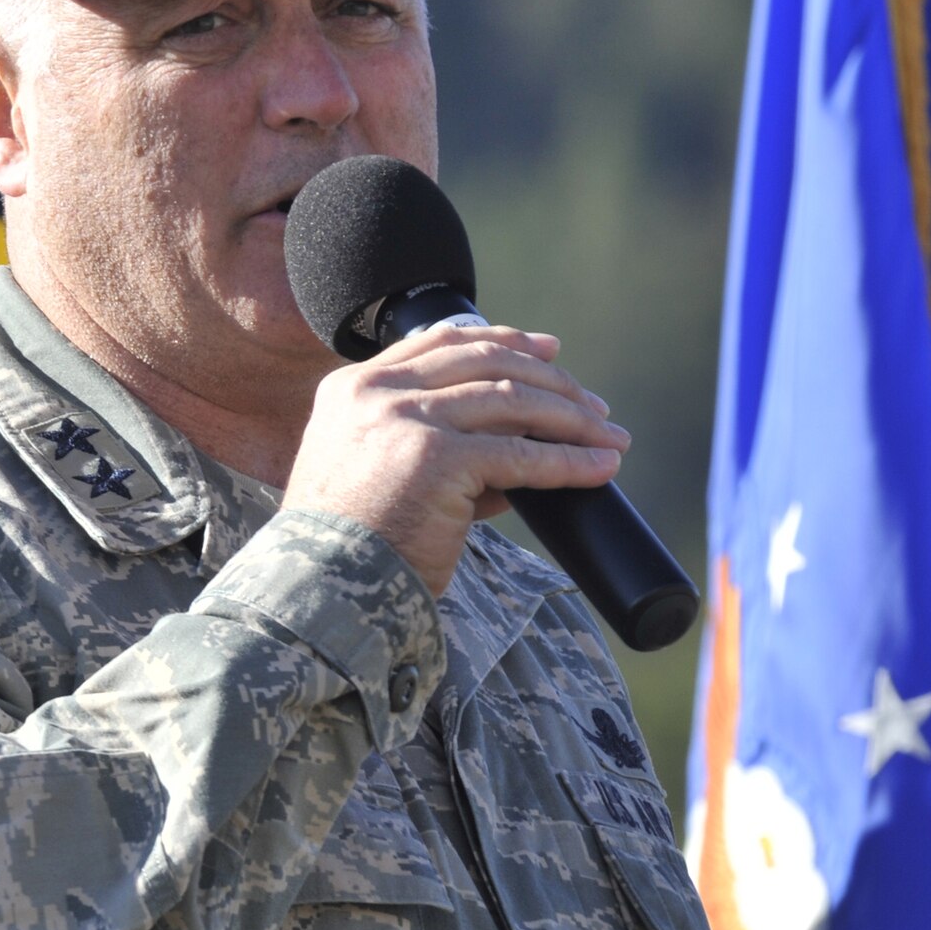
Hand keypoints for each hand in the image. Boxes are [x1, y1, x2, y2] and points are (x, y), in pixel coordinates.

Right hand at [282, 326, 628, 595]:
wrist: (321, 589)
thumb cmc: (347, 546)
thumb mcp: (371, 472)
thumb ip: (427, 445)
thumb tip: (516, 446)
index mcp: (352, 388)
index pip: (442, 342)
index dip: (504, 340)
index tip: (548, 351)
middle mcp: (376, 392)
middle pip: (485, 359)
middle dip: (551, 378)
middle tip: (593, 405)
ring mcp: (406, 420)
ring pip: (512, 399)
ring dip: (571, 418)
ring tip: (609, 437)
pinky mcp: (438, 458)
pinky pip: (522, 454)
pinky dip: (569, 461)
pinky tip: (599, 467)